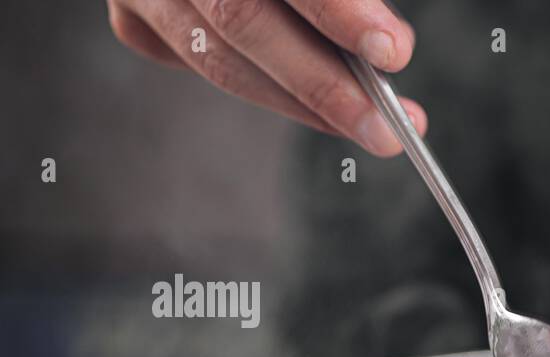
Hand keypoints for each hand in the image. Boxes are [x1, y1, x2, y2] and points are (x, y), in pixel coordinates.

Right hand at [107, 0, 426, 155]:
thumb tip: (382, 41)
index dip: (337, 11)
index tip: (392, 51)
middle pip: (240, 20)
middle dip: (324, 84)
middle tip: (388, 127)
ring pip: (216, 58)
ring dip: (301, 104)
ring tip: (370, 128)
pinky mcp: (131, 10)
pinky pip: (197, 61)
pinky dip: (265, 88)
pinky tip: (317, 109)